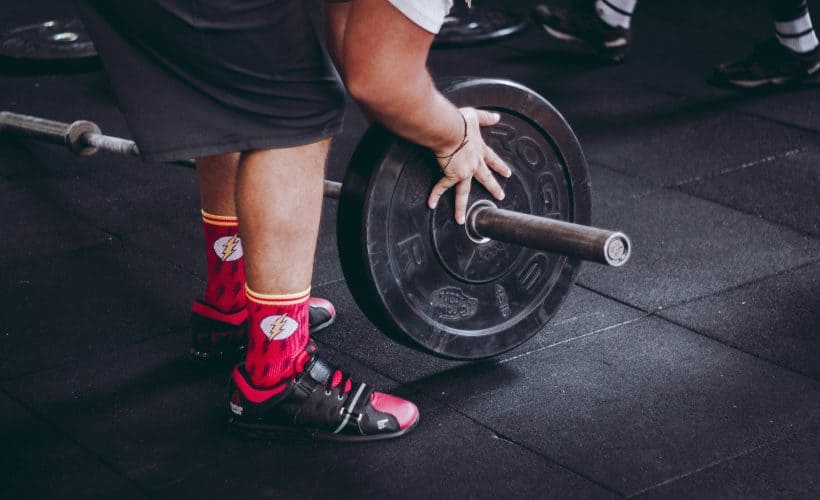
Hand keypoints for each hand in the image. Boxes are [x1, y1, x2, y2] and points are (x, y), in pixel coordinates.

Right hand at [428, 108, 511, 223]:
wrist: (450, 130)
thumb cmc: (460, 122)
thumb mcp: (476, 116)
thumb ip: (486, 117)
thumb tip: (496, 117)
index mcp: (480, 150)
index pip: (493, 159)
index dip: (500, 166)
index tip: (507, 174)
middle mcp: (474, 163)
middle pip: (485, 178)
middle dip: (493, 188)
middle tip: (500, 196)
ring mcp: (463, 171)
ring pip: (463, 192)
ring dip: (462, 206)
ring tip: (462, 219)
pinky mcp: (451, 174)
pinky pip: (441, 187)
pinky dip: (435, 195)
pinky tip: (431, 204)